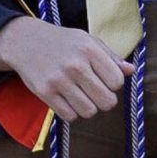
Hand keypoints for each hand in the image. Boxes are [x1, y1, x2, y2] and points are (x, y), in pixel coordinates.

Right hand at [0, 17, 133, 121]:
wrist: (26, 41)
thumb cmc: (62, 42)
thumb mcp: (87, 40)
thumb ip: (110, 56)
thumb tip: (130, 71)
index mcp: (89, 49)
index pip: (117, 81)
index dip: (113, 84)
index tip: (104, 80)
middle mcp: (75, 65)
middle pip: (106, 101)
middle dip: (104, 100)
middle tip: (96, 92)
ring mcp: (59, 80)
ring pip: (89, 111)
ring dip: (89, 108)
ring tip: (82, 96)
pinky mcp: (45, 93)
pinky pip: (70, 116)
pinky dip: (72, 112)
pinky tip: (68, 100)